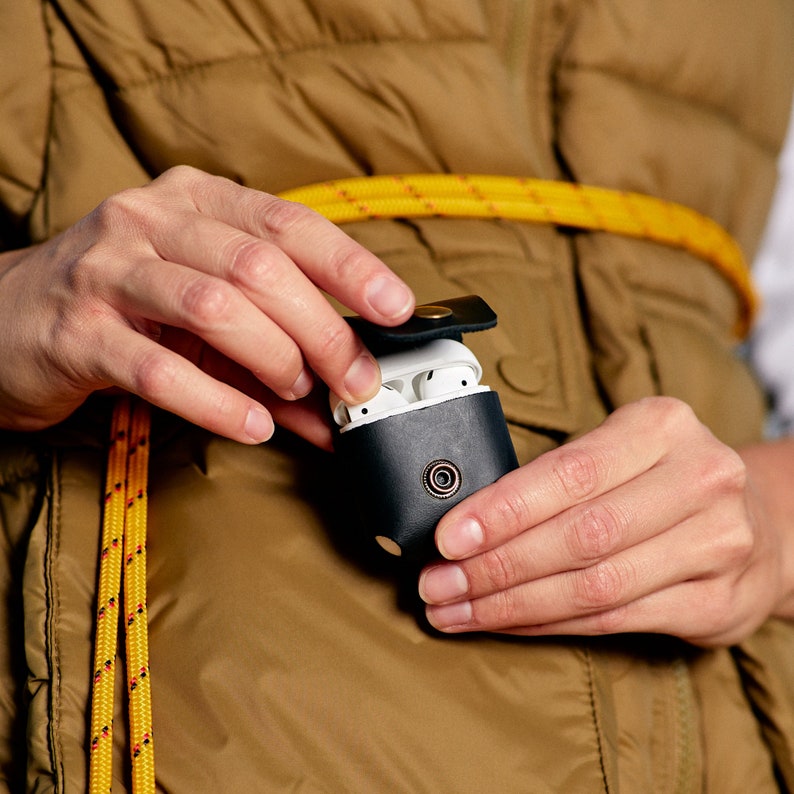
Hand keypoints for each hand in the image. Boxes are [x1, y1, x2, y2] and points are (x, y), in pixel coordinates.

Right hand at [0, 166, 413, 446]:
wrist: (9, 320)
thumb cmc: (124, 307)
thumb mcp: (205, 314)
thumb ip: (274, 349)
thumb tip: (340, 402)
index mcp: (195, 201)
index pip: (288, 223)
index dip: (350, 266)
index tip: (395, 307)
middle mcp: (151, 222)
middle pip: (258, 267)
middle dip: (322, 330)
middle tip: (355, 379)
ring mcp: (108, 271)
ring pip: (215, 306)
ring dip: (274, 357)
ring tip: (297, 393)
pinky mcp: (77, 331)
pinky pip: (160, 368)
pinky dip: (217, 401)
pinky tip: (252, 424)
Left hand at [419, 397, 790, 646]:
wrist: (759, 519)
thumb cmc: (663, 478)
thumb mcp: (621, 449)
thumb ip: (557, 476)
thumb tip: (466, 517)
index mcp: (663, 427)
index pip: (569, 472)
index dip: (503, 510)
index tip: (448, 537)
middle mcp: (700, 479)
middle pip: (580, 535)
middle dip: (496, 566)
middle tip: (438, 584)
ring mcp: (717, 544)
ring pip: (594, 585)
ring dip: (512, 604)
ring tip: (458, 610)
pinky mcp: (717, 602)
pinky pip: (616, 620)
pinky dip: (550, 625)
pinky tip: (509, 623)